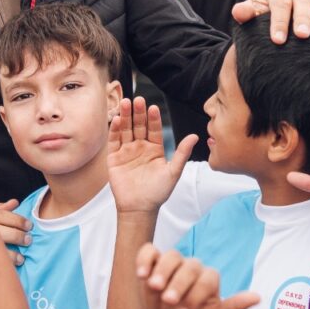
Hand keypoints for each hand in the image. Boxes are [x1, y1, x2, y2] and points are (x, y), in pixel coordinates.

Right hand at [0, 198, 31, 264]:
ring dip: (10, 254)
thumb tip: (15, 202)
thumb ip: (2, 209)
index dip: (18, 220)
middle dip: (16, 236)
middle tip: (28, 240)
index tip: (30, 226)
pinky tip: (8, 268)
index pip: (2, 215)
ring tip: (21, 259)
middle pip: (0, 231)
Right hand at [108, 97, 197, 213]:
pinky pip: (114, 141)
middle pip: (139, 126)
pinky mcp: (114, 158)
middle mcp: (140, 147)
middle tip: (139, 100)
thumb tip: (195, 136)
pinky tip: (117, 119)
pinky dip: (115, 130)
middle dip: (138, 113)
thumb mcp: (173, 172)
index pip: (154, 129)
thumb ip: (182, 153)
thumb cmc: (158, 192)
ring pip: (126, 130)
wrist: (140, 208)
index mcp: (155, 149)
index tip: (153, 107)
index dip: (153, 118)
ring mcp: (127, 151)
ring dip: (126, 116)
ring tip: (126, 103)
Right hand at [135, 244, 258, 308]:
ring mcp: (173, 262)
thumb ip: (233, 307)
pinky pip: (149, 251)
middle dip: (179, 284)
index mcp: (208, 278)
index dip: (196, 294)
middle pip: (188, 266)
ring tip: (153, 286)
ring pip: (170, 255)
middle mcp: (191, 267)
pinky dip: (145, 259)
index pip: (206, 278)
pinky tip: (141, 274)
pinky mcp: (154, 260)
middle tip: (169, 301)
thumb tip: (258, 297)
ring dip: (162, 270)